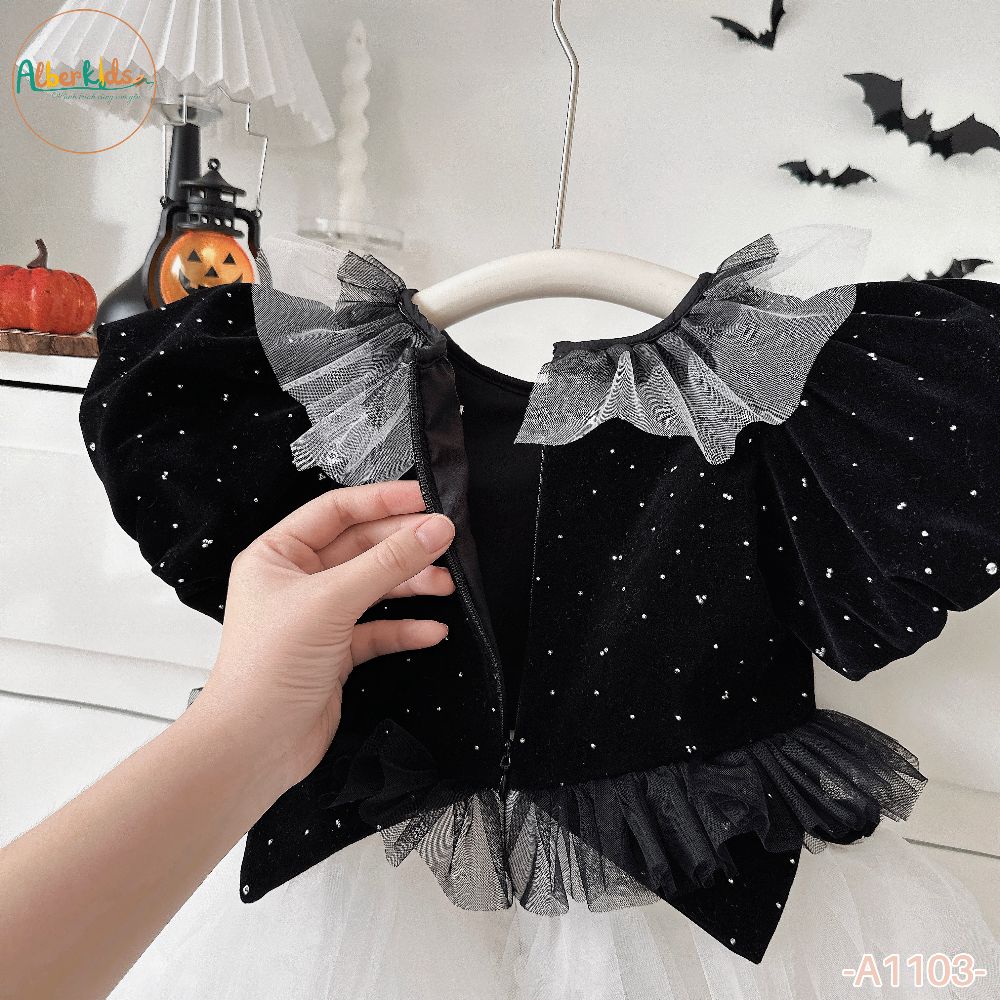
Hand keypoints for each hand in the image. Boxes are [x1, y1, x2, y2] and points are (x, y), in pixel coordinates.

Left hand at [198, 480, 455, 792]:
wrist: (254, 747)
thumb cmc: (266, 670)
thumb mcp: (331, 602)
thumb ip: (387, 562)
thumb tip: (433, 529)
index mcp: (278, 555)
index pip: (336, 511)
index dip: (381, 501)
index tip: (424, 497)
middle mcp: (296, 582)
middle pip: (361, 548)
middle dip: (403, 546)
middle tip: (445, 542)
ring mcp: (318, 618)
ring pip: (374, 587)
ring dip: (411, 584)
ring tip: (447, 585)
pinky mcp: (335, 653)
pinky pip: (378, 629)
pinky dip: (406, 627)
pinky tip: (432, 630)